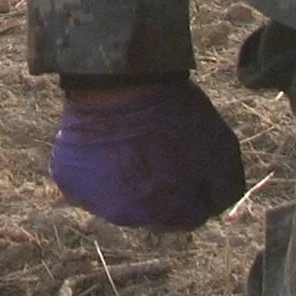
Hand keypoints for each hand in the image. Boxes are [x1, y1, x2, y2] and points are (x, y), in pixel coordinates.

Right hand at [49, 79, 246, 229]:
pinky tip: (105, 140)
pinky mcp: (67, 179)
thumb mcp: (223, 150)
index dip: (195, 185)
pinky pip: (89, 180)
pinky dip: (97, 165)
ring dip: (126, 177)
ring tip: (130, 140)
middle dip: (160, 185)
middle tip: (158, 146)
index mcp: (166, 215)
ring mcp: (92, 200)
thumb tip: (215, 207)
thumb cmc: (173, 113)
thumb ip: (227, 190)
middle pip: (152, 209)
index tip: (189, 158)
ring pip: (118, 196)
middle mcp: (127, 218)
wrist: (119, 78)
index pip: (190, 215)